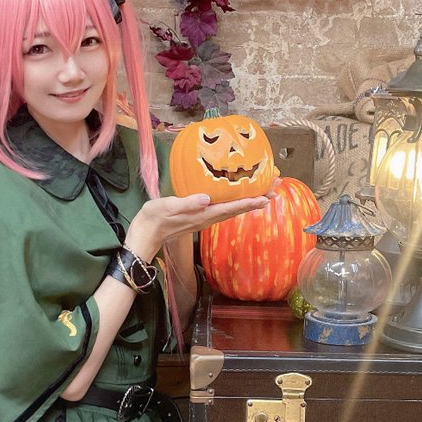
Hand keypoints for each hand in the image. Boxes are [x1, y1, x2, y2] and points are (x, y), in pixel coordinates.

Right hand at [126, 192, 268, 261]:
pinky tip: (239, 195)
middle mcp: (209, 217)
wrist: (146, 234)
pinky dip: (237, 201)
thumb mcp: (168, 207)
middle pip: (239, 208)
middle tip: (276, 187)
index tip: (268, 196)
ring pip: (234, 208)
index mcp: (204, 214)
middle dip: (258, 198)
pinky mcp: (200, 215)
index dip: (251, 201)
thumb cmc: (154, 219)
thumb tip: (206, 198)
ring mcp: (205, 217)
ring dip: (250, 200)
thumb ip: (187, 203)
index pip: (232, 207)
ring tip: (266, 191)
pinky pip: (225, 207)